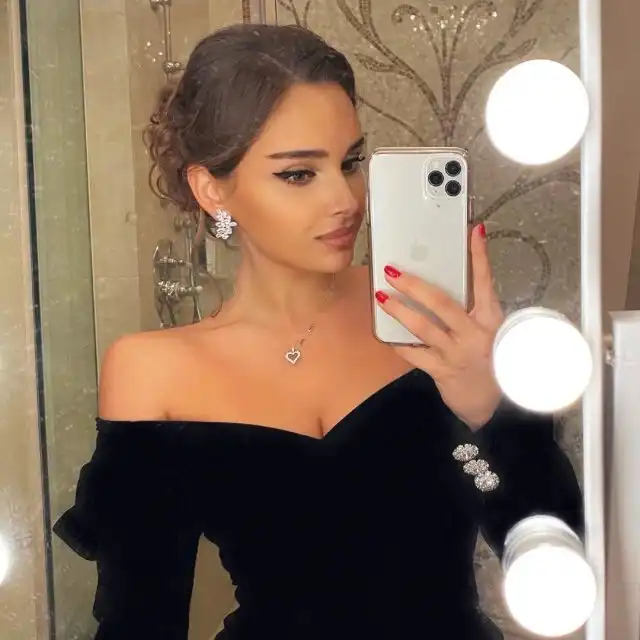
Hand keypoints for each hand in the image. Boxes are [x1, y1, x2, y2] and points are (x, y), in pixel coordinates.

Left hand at [375, 224, 503, 428]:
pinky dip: (398, 343)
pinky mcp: (442, 370)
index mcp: (491, 318)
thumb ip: (472, 307)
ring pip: (423, 328)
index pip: (485, 281)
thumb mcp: (489, 329)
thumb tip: (453, 277)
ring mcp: (457, 352)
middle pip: (443, 303)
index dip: (479, 256)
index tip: (472, 231)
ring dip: (399, 310)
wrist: (492, 403)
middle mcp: (474, 333)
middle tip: (393, 271)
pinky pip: (414, 354)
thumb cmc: (489, 358)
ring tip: (381, 296)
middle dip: (415, 285)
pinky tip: (384, 332)